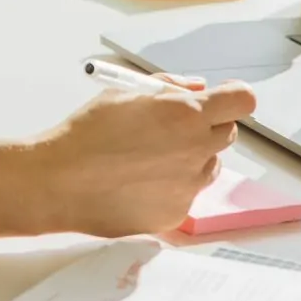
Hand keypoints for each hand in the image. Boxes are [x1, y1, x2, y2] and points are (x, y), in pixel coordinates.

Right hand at [24, 75, 256, 236]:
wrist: (58, 182)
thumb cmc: (86, 134)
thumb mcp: (123, 93)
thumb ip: (168, 87)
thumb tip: (198, 89)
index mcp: (186, 114)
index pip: (242, 100)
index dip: (232, 97)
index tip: (222, 99)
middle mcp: (196, 150)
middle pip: (227, 132)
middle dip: (206, 126)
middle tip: (170, 128)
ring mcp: (189, 186)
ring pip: (209, 165)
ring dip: (191, 157)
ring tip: (147, 158)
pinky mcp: (176, 213)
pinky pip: (186, 194)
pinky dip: (170, 187)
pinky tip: (136, 183)